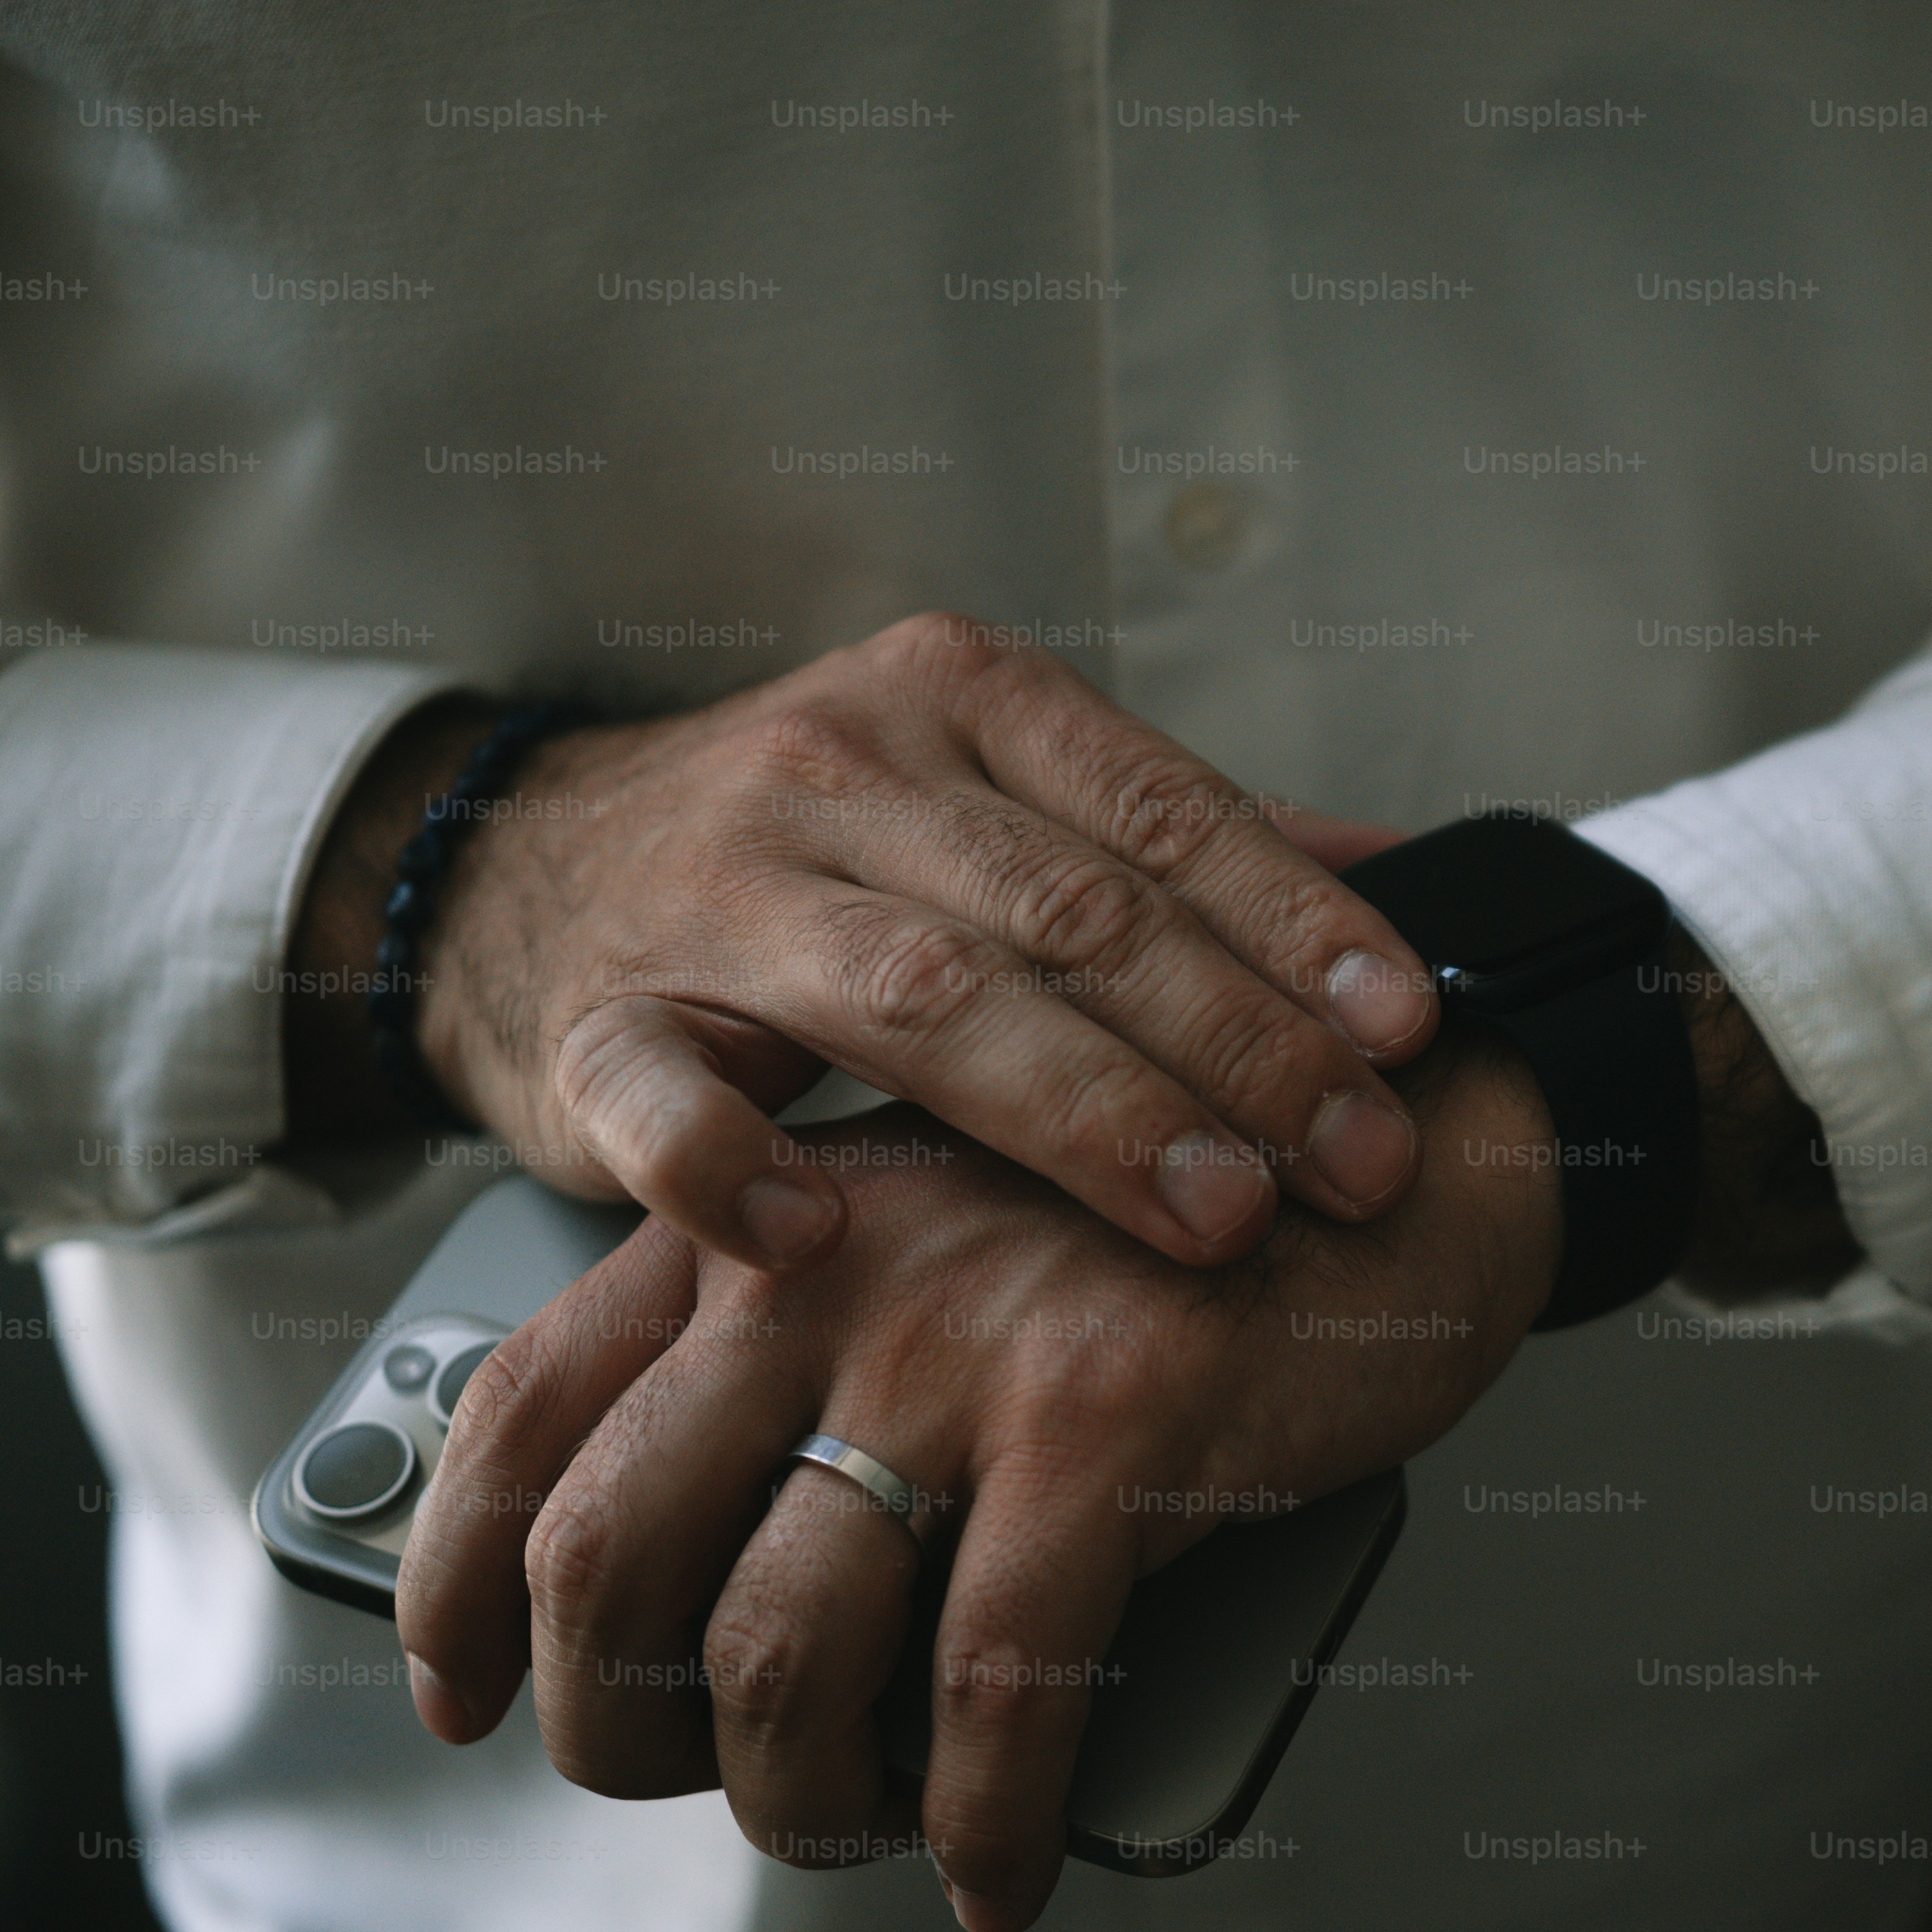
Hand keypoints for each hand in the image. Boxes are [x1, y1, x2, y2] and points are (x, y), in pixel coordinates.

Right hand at [282, 614, 1439, 1271]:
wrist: (524, 870)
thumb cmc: (817, 853)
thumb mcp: (994, 791)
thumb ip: (1180, 834)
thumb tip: (1400, 870)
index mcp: (962, 700)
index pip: (1167, 813)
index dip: (1299, 930)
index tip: (1407, 1035)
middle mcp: (844, 769)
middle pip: (1074, 916)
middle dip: (1235, 1051)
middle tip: (1351, 1165)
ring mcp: (713, 893)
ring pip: (923, 998)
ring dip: (1081, 1116)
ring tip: (1208, 1214)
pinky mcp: (595, 1022)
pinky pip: (661, 1094)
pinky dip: (732, 1166)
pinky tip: (820, 1231)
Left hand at [392, 1036, 1563, 1931]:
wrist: (1404, 1156)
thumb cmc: (1165, 1245)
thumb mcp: (937, 1258)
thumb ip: (802, 1368)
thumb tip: (690, 1596)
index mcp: (759, 1217)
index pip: (520, 1409)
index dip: (453, 1582)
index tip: (466, 1695)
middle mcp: (824, 1262)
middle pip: (602, 1555)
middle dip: (614, 1729)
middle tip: (685, 1786)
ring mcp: (962, 1339)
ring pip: (775, 1652)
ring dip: (797, 1804)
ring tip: (863, 1832)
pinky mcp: (1109, 1418)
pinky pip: (993, 1691)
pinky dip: (982, 1822)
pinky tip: (999, 1870)